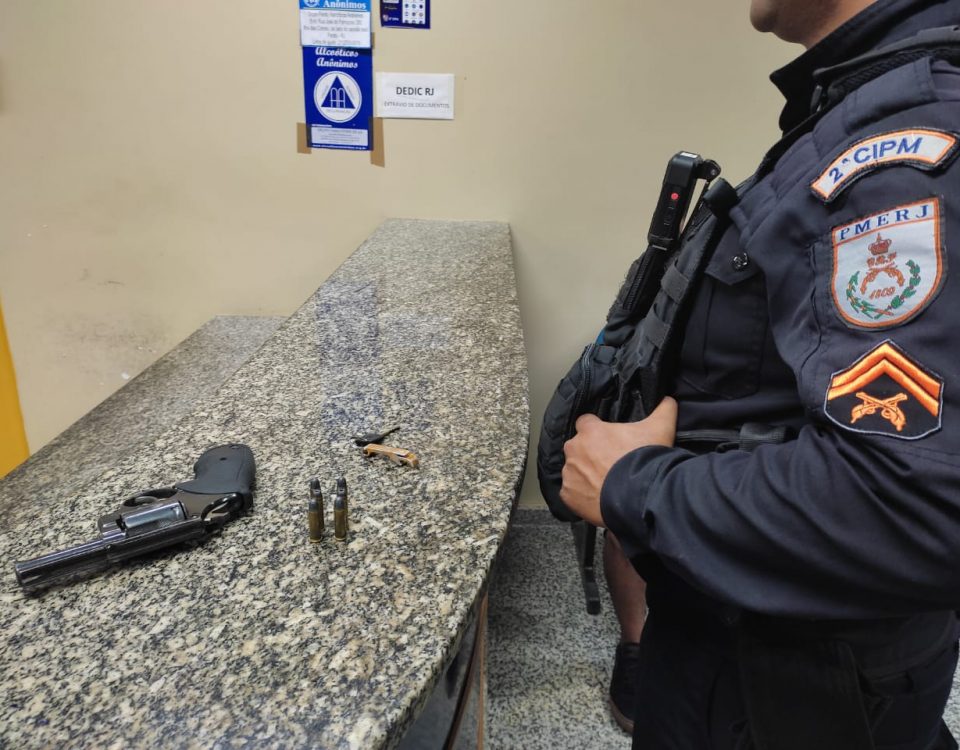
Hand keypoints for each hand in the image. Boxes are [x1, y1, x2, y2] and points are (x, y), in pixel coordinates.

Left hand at [560, 398, 677, 526]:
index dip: (597, 430)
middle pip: (578, 448)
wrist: (640, 496)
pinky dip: (582, 495)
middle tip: (611, 464)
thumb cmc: (645, 459)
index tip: (609, 439)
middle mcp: (574, 450)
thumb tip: (668, 399)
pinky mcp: (569, 495)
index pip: (586, 423)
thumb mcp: (661, 428)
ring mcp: (569, 474)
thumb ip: (663, 409)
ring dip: (586, 475)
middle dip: (590, 454)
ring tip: (607, 483)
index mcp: (590, 431)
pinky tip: (599, 498)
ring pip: (574, 470)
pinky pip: (572, 493)